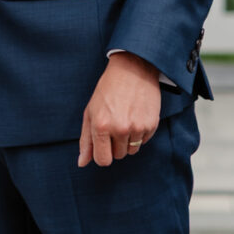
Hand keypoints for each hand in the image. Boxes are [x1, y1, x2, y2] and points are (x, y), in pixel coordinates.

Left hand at [78, 51, 162, 168]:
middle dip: (114, 145)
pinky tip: (135, 116)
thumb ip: (86, 140)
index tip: (103, 145)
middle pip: (118, 156)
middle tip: (114, 124)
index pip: (103, 160)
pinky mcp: (152, 125)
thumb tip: (82, 163)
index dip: (102, 155)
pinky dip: (140, 133)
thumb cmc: (107, 90)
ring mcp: (137, 127)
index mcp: (101, 126)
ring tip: (125, 120)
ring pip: (132, 150)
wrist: (133, 69)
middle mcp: (120, 129)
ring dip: (128, 141)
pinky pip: (144, 141)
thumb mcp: (90, 112)